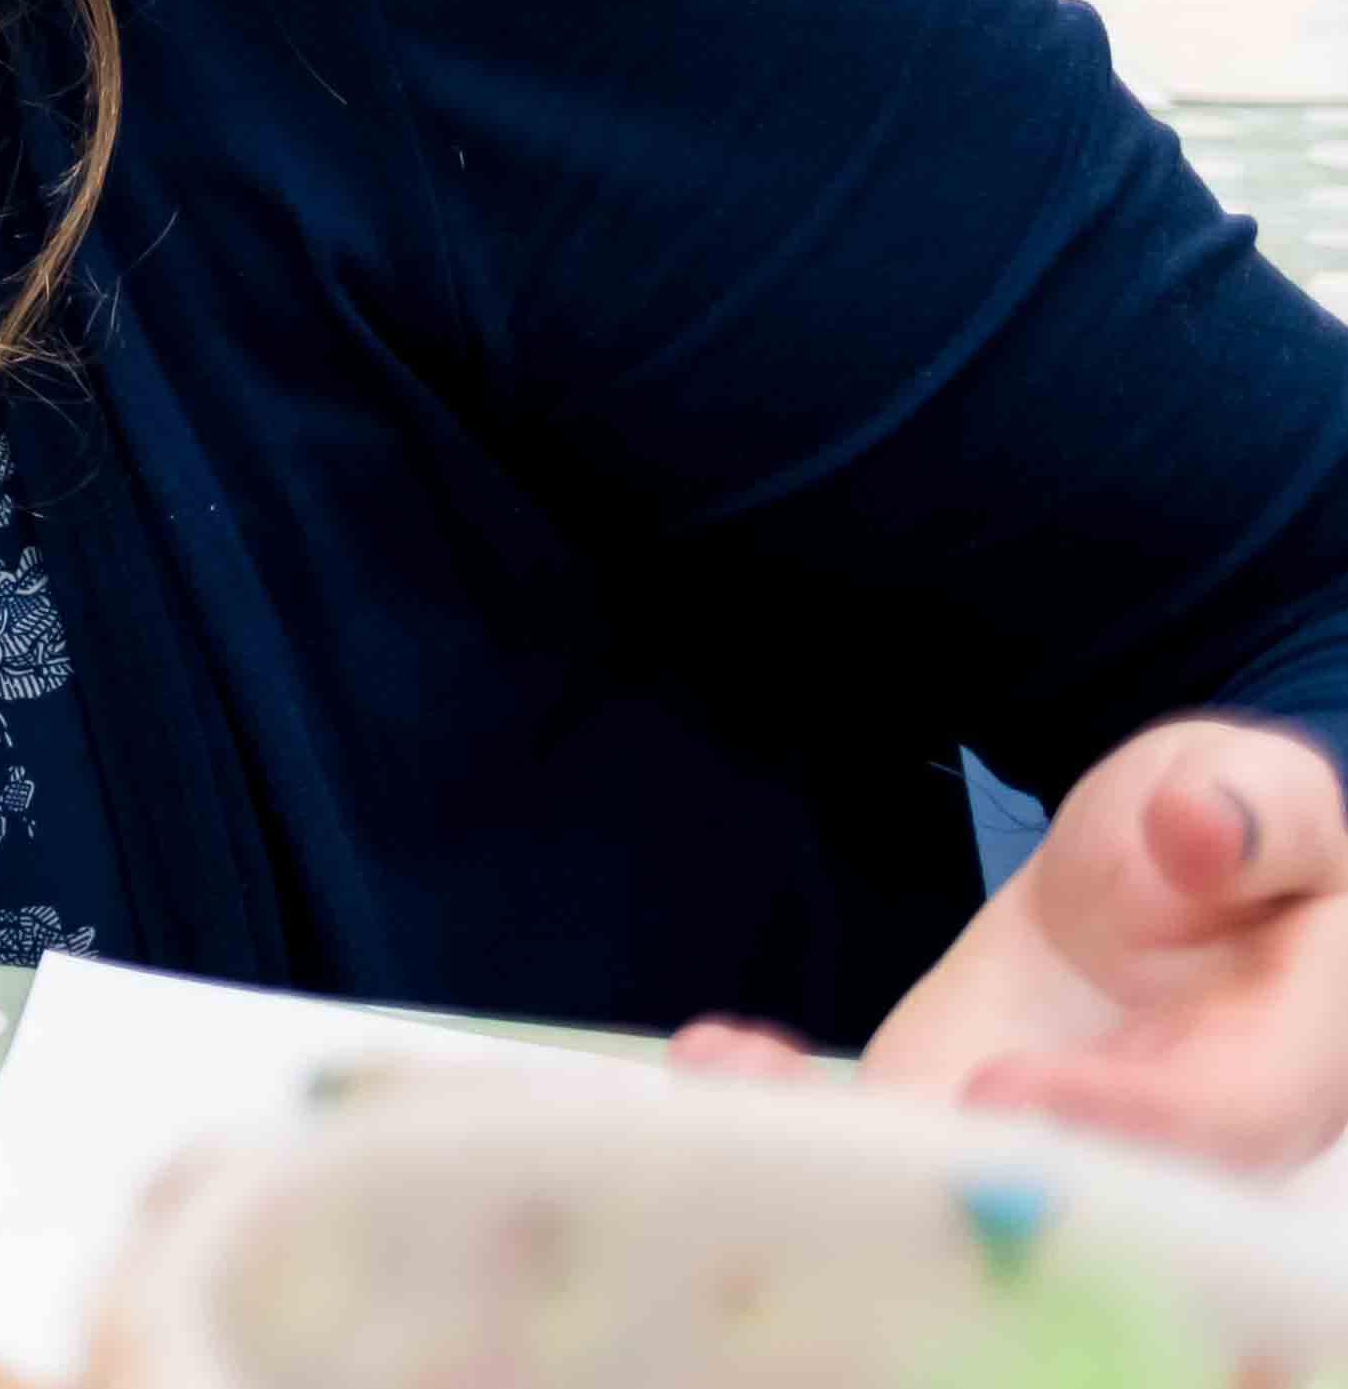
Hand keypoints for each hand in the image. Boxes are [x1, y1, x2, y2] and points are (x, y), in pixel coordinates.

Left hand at [674, 716, 1347, 1167]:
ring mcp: (1052, 1142)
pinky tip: (716, 1063)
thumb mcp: (1264, 796)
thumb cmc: (1239, 839)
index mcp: (1281, 1073)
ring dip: (845, 1157)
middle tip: (856, 1135)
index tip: (1005, 1087)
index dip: (1118, 1117)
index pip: (1217, 1125)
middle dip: (963, 1178)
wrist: (1165, 868)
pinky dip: (795, 1114)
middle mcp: (1170, 1149)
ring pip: (962, 1190)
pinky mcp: (957, 1116)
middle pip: (1082, 1202)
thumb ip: (1256, 816)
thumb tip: (1200, 832)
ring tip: (736, 1089)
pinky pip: (887, 1140)